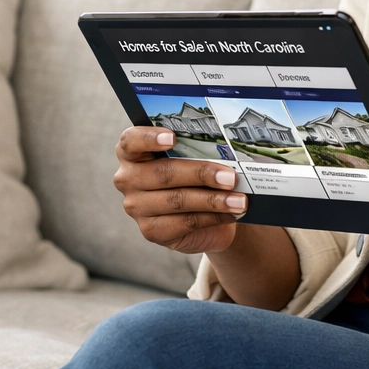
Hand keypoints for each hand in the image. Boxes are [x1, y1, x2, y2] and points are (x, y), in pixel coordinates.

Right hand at [113, 126, 247, 254]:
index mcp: (133, 153)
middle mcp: (129, 179)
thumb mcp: (194, 157)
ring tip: (239, 200)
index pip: (130, 141)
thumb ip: (198, 149)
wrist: (203, 214)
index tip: (173, 138)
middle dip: (201, 173)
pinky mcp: (151, 230)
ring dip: (213, 200)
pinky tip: (231, 212)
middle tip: (231, 177)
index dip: (149, 138)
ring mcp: (137, 207)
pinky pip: (185, 222)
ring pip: (177, 200)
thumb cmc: (196, 176)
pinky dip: (213, 217)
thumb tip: (227, 148)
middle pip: (163, 173)